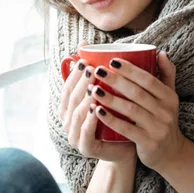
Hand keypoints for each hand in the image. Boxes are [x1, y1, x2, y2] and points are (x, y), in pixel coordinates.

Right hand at [60, 43, 135, 162]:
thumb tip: (87, 43)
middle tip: (92, 68)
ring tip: (94, 85)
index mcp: (70, 108)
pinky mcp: (86, 147)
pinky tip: (96, 108)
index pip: (67, 87)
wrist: (126, 149)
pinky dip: (89, 120)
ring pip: (76, 114)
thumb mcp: (107, 95)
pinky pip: (85, 132)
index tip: (84, 59)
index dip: (73, 74)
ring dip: (84, 99)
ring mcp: (75, 135)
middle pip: (71, 98)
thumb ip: (98, 75)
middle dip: (80, 82)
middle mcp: (68, 121)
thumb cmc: (116, 118)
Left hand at [89, 51, 187, 170]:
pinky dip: (112, 120)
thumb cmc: (162, 119)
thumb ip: (166, 75)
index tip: (111, 60)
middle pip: (138, 93)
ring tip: (93, 89)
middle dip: (116, 80)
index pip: (149, 80)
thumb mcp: (169, 97)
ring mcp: (158, 128)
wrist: (170, 153)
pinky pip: (127, 130)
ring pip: (131, 110)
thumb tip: (161, 52)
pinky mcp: (148, 143)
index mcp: (169, 97)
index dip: (130, 70)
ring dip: (111, 99)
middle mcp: (166, 111)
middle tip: (97, 71)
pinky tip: (97, 111)